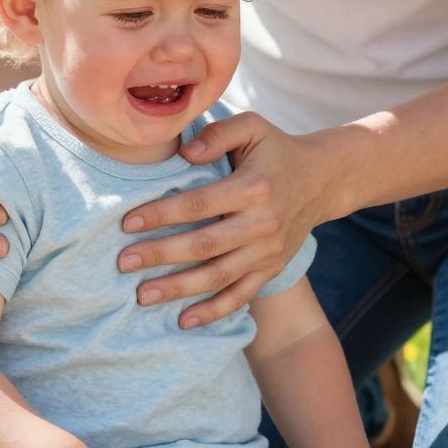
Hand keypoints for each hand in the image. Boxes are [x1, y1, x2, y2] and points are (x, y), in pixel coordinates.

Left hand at [116, 111, 338, 328]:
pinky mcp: (272, 269)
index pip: (199, 204)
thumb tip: (184, 154)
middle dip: (160, 255)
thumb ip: (218, 133)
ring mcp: (269, 252)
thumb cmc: (277, 150)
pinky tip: (183, 320)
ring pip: (218, 277)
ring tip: (142, 295)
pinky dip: (213, 311)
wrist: (323, 179)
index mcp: (254, 188)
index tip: (128, 223)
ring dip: (178, 289)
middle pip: (204, 246)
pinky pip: (240, 296)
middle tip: (124, 262)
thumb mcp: (253, 126)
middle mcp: (263, 224)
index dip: (162, 214)